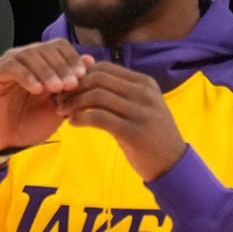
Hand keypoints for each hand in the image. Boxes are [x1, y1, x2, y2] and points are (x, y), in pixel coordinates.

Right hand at [0, 39, 91, 157]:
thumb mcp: (58, 106)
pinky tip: (37, 90)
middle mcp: (22, 59)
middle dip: (61, 66)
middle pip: (45, 48)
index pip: (58, 46)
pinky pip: (11, 68)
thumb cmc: (31, 124)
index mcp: (40, 63)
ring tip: (57, 88)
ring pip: (28, 55)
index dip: (72, 58)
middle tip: (71, 84)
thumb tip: (90, 61)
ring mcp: (6, 65)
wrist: (5, 143)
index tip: (83, 75)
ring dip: (46, 70)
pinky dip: (26, 76)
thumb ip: (71, 86)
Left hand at [53, 61, 186, 180]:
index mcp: (144, 83)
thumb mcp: (139, 106)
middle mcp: (144, 93)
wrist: (172, 163)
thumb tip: (87, 71)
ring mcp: (140, 112)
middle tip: (60, 99)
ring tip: (63, 112)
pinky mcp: (133, 132)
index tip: (67, 88)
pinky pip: (99, 118)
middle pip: (98, 79)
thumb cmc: (150, 134)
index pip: (104, 68)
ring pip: (96, 96)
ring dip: (73, 103)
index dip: (80, 75)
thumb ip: (116, 90)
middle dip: (74, 87)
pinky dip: (80, 118)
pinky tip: (73, 124)